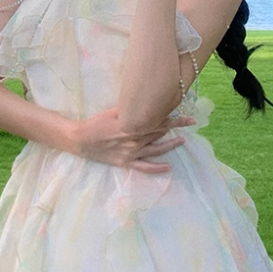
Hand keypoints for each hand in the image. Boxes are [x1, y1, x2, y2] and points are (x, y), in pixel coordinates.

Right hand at [70, 106, 193, 172]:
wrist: (82, 140)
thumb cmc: (97, 123)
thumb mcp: (113, 111)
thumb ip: (130, 109)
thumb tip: (145, 103)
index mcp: (134, 126)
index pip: (158, 121)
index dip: (174, 118)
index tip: (187, 117)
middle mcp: (136, 139)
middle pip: (160, 132)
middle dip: (176, 127)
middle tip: (190, 123)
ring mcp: (132, 153)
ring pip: (156, 149)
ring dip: (170, 145)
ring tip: (182, 140)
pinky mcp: (127, 162)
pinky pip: (145, 167)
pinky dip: (157, 168)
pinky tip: (168, 167)